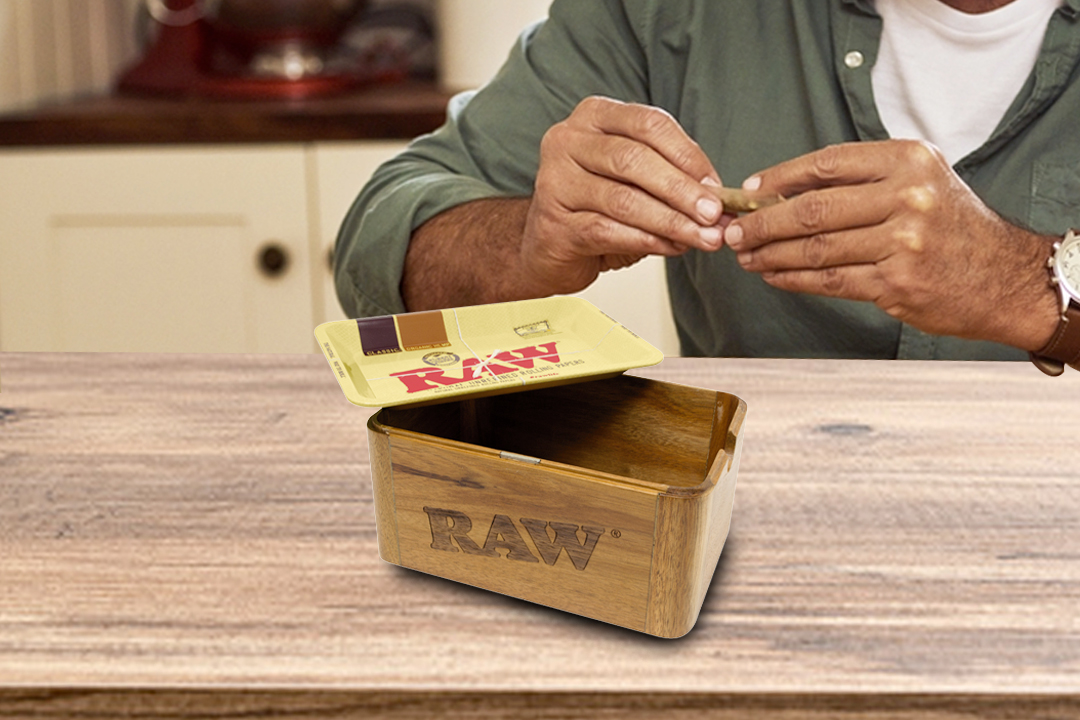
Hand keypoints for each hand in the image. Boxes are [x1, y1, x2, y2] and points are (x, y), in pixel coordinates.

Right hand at [519, 96, 729, 295]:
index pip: (649, 124)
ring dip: (671, 221)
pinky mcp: (553, 223)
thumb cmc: (598, 205)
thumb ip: (670, 178)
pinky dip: (647, 241)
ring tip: (702, 238)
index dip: (688, 155)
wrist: (549, 244)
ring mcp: (555, 182)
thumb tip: (719, 199)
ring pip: (623, 199)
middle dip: (681, 189)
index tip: (717, 186)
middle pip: (634, 159)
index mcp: (594, 116)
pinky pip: (607, 230)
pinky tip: (671, 247)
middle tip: (714, 215)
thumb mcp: (635, 180)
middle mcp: (567, 141)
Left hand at [724, 140, 1059, 350]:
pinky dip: (793, 279)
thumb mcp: (919, 182)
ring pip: (815, 248)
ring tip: (745, 257)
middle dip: (762, 223)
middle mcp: (907, 197)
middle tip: (731, 232)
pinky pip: (829, 280)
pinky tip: (773, 276)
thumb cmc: (952, 226)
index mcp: (908, 161)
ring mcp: (902, 242)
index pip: (826, 164)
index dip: (780, 178)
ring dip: (770, 254)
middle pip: (812, 209)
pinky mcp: (896, 284)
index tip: (748, 192)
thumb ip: (861, 181)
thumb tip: (782, 192)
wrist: (1003, 275)